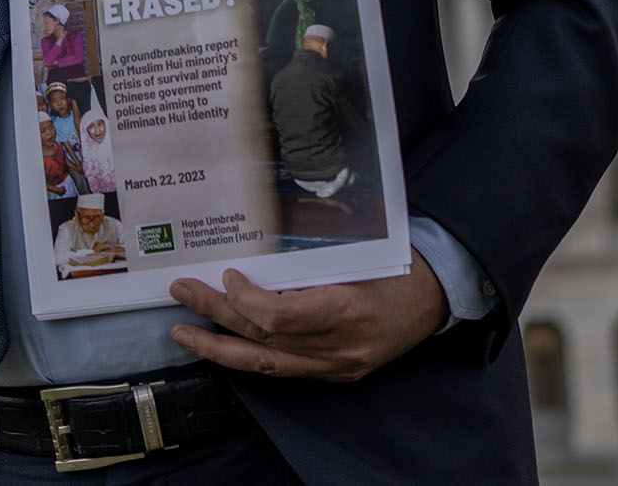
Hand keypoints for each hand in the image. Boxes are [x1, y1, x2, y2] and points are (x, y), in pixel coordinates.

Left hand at [167, 257, 449, 381]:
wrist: (437, 295)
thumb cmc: (397, 262)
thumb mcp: (358, 250)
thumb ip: (309, 258)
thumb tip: (256, 246)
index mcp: (345, 309)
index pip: (278, 317)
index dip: (244, 299)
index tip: (228, 275)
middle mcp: (339, 346)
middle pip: (263, 338)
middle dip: (216, 317)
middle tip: (180, 293)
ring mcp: (338, 364)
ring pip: (267, 364)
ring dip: (221, 348)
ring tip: (184, 332)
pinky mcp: (338, 372)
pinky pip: (285, 369)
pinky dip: (251, 356)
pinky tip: (224, 345)